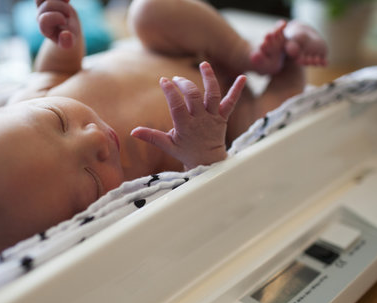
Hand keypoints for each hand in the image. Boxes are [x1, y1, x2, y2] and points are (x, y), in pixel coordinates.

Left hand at [36, 0, 80, 48]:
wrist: (67, 29)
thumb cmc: (68, 37)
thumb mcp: (70, 43)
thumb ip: (67, 42)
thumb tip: (65, 34)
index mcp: (44, 28)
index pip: (44, 19)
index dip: (56, 17)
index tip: (65, 21)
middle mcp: (40, 16)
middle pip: (48, 4)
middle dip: (62, 7)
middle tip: (69, 15)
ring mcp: (41, 6)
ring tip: (66, 3)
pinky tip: (66, 0)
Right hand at [131, 62, 246, 169]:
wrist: (209, 162)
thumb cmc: (186, 152)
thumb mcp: (167, 145)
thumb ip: (151, 137)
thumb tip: (133, 131)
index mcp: (185, 126)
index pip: (177, 106)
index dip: (170, 92)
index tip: (163, 81)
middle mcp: (200, 120)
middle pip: (194, 97)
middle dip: (184, 84)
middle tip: (176, 80)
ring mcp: (213, 118)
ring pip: (213, 95)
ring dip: (209, 79)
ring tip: (204, 65)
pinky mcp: (223, 117)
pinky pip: (231, 102)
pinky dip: (237, 90)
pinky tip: (243, 77)